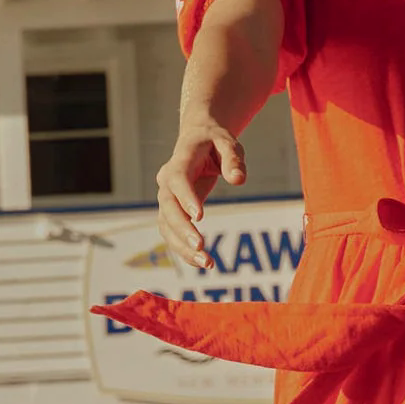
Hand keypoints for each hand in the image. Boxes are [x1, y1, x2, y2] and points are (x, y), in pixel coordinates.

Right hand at [156, 111, 243, 272]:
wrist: (197, 141)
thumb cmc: (215, 142)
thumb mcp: (228, 143)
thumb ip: (233, 160)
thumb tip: (238, 180)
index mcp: (180, 161)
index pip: (178, 180)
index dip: (186, 198)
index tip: (199, 217)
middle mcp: (166, 182)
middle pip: (168, 208)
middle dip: (182, 229)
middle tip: (201, 246)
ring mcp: (166, 198)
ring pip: (166, 226)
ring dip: (182, 247)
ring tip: (206, 263)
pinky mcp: (171, 212)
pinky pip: (172, 234)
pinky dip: (184, 250)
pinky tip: (202, 262)